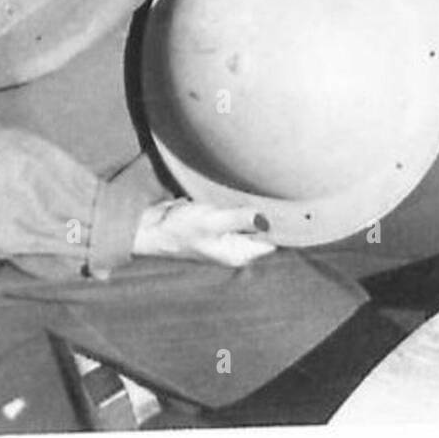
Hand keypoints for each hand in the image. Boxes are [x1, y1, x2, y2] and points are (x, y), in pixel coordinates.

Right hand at [133, 198, 276, 266]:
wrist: (151, 226)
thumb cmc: (178, 229)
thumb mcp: (212, 222)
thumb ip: (239, 219)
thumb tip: (266, 218)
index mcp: (237, 253)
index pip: (271, 240)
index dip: (280, 223)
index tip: (287, 202)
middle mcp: (234, 246)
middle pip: (262, 227)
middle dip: (268, 210)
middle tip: (275, 187)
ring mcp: (225, 233)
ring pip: (249, 216)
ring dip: (253, 203)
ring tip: (261, 184)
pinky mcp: (217, 221)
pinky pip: (235, 210)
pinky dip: (239, 200)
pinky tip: (242, 187)